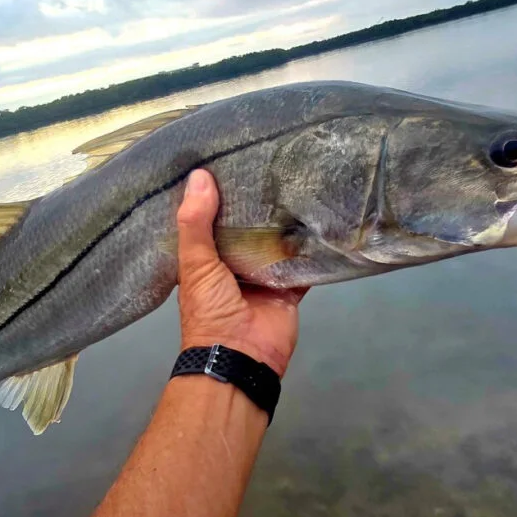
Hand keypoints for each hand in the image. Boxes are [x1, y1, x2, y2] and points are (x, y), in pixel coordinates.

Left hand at [175, 169, 307, 376]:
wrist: (241, 356)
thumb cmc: (210, 310)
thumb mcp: (195, 264)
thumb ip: (196, 223)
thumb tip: (199, 176)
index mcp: (205, 260)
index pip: (209, 221)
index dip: (215, 195)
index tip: (224, 160)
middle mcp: (233, 265)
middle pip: (246, 229)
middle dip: (254, 205)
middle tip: (268, 161)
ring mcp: (263, 276)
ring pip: (275, 242)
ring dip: (283, 221)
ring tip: (296, 180)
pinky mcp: (289, 287)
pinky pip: (302, 263)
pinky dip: (310, 248)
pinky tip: (320, 218)